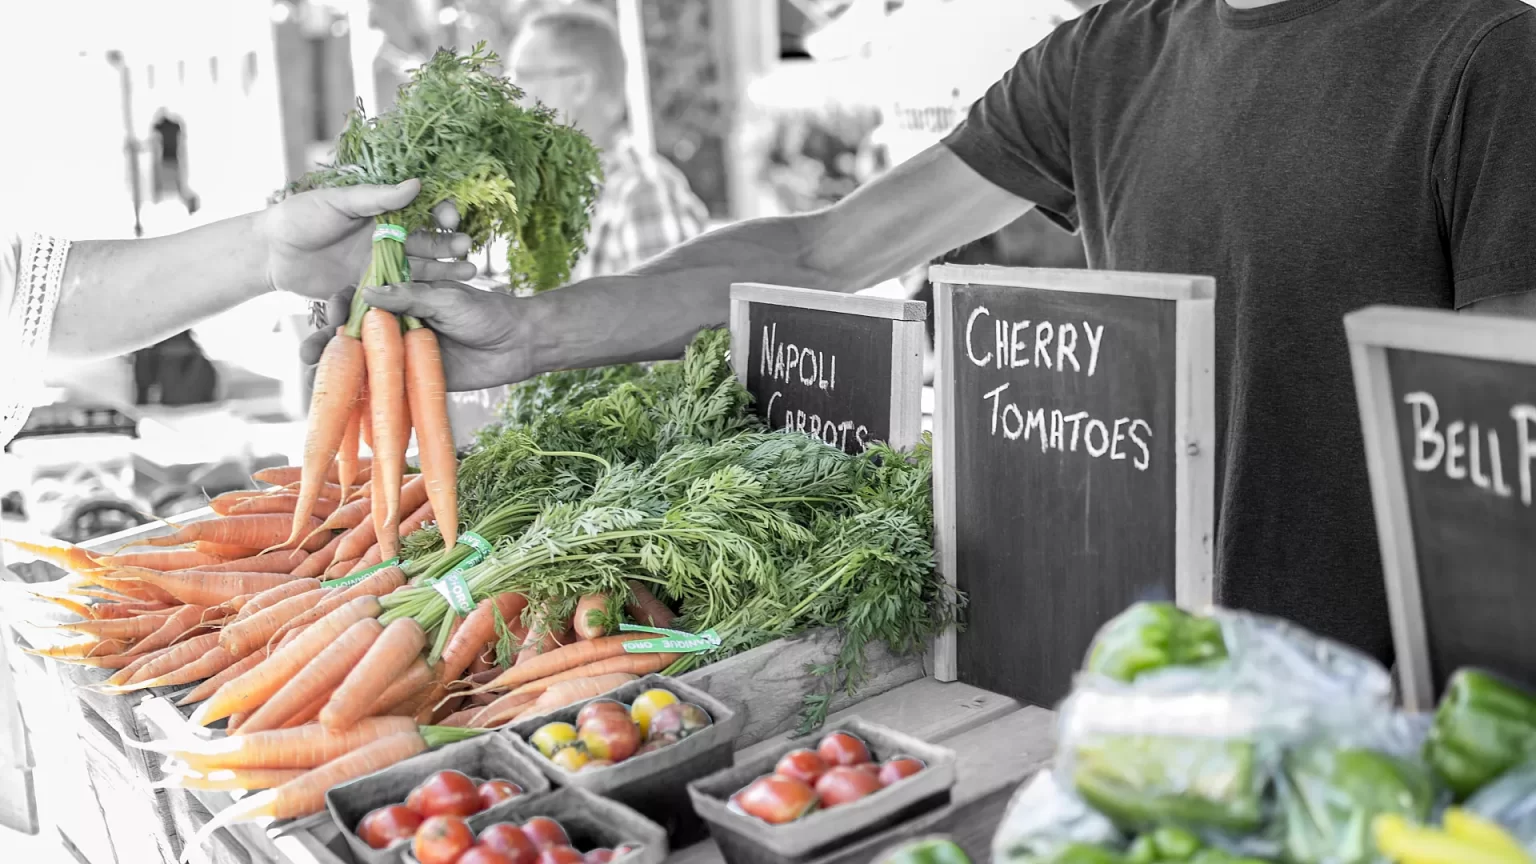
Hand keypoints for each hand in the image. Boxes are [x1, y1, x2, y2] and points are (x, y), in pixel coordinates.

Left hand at [262, 180, 476, 298]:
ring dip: (446, 270)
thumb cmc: (300, 217)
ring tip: (470, 272)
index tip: (451, 218)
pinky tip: (443, 298)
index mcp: (381, 211)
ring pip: (421, 268)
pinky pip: (401, 293)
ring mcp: (380, 265)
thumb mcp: (338, 202)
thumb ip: (377, 197)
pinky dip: (422, 295)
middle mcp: (386, 238)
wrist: (271, 253)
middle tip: (466, 249)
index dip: (440, 212)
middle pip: (427, 241)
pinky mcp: (372, 290)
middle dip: (449, 244)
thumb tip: (416, 184)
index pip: (421, 209)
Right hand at [301, 281, 527, 391]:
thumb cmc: (484, 312)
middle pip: (353, 331)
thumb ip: (409, 297)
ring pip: (362, 359)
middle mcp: (395, 323)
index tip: (332, 310)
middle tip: (305, 352)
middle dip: (327, 340)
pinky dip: (361, 392)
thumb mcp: (446, 298)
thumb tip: (366, 294)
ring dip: (336, 367)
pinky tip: (339, 399)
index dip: (342, 304)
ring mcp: (402, 352)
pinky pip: (382, 385)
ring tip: (311, 373)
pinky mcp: (412, 378)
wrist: (517, 344)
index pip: (361, 297)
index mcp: (401, 295)